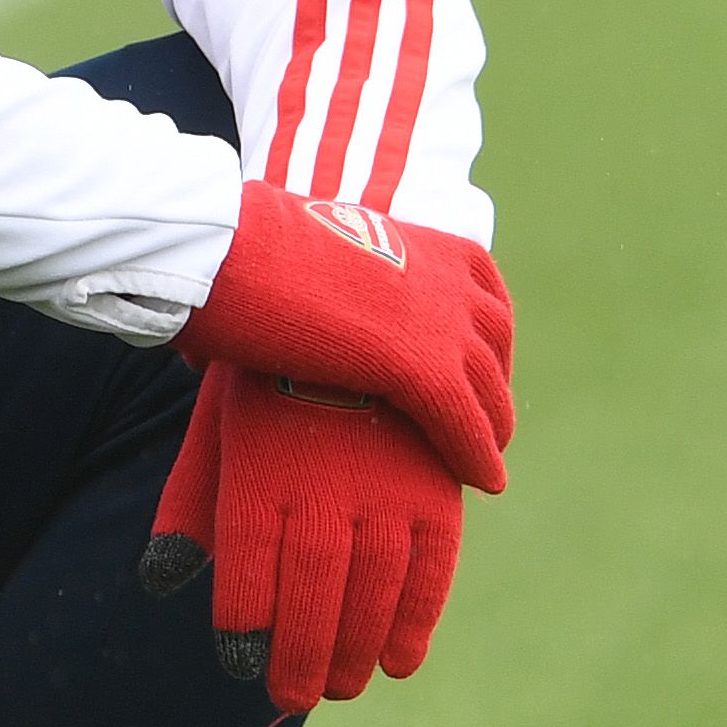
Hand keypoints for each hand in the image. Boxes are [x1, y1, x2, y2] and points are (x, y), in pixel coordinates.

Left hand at [143, 364, 471, 712]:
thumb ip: (191, 505)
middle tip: (294, 697)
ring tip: (341, 687)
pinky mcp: (435, 485)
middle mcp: (324, 481)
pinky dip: (415, 621)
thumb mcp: (218, 432)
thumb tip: (162, 581)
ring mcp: (386, 484)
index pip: (247, 565)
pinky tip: (398, 661)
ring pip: (372, 588)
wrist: (355, 311)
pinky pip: (430, 568)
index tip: (240, 663)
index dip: (244, 620)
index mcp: (260, 469)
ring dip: (356, 650)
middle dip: (302, 656)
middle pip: (311, 590)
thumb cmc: (270, 387)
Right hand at [171, 184, 514, 492]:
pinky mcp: (424, 367)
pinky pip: (466, 424)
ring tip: (487, 465)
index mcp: (426, 243)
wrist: (232, 252)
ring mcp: (442, 323)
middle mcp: (448, 279)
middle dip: (493, 386)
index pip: (483, 298)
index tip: (477, 372)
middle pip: (494, 345)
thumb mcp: (310, 264)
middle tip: (487, 424)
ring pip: (487, 390)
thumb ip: (320, 292)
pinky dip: (478, 456)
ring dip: (493, 431)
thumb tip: (258, 326)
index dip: (486, 342)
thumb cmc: (240, 255)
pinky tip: (485, 483)